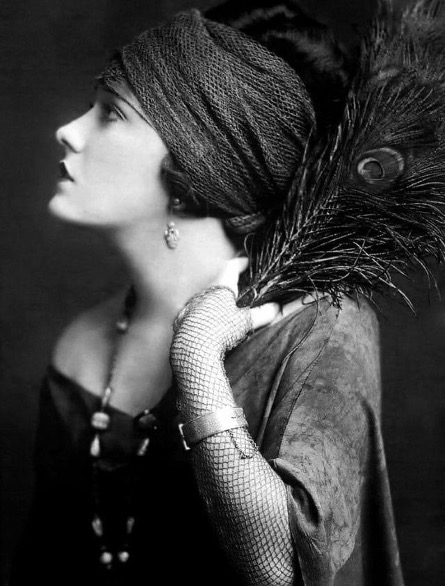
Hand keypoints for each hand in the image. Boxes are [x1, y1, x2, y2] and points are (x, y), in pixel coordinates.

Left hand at [170, 258, 279, 415]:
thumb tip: (276, 308)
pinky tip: (214, 322)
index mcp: (220, 286)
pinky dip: (208, 311)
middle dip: (230, 282)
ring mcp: (193, 304)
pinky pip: (198, 309)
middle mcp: (205, 291)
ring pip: (208, 295)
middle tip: (241, 286)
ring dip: (218, 298)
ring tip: (229, 306)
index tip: (247, 262)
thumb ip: (262, 314)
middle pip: (218, 280)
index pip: (231, 267)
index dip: (240, 263)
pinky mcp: (184, 318)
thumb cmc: (221, 331)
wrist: (192, 349)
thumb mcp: (245, 322)